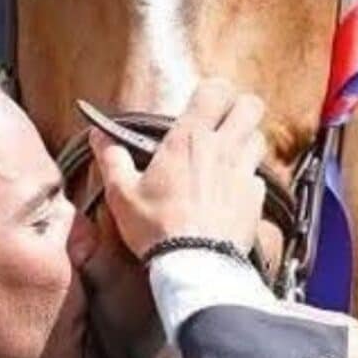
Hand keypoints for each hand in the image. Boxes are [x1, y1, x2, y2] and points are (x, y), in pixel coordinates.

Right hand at [89, 79, 267, 258]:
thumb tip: (98, 136)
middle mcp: (222, 149)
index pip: (215, 91)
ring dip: (246, 141)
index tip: (202, 102)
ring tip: (227, 155)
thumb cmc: (156, 228)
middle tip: (222, 122)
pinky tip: (231, 192)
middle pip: (251, 106)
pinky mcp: (256, 200)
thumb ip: (111, 158)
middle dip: (240, 108)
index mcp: (189, 139)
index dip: (212, 91)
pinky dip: (248, 179)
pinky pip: (259, 177)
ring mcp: (243, 173)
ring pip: (259, 138)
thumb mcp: (122, 193)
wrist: (194, 267)